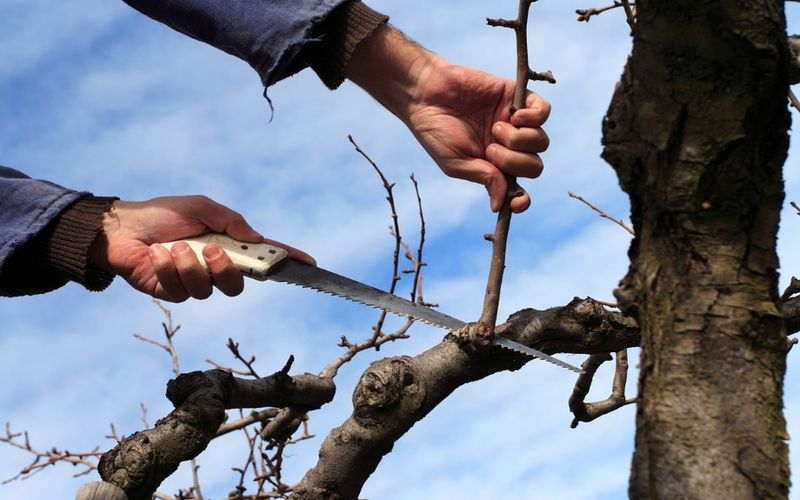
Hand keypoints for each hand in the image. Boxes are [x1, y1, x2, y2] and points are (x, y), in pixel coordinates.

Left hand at [88, 196, 313, 301]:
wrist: (120, 227)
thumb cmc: (162, 213)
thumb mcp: (201, 207)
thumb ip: (230, 221)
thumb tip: (256, 237)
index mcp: (227, 246)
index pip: (262, 257)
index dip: (286, 261)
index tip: (309, 262)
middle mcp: (213, 268)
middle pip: (237, 285)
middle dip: (226, 269)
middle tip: (211, 249)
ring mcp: (192, 282)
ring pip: (206, 288)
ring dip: (190, 265)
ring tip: (172, 246)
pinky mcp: (170, 292)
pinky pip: (179, 290)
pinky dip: (166, 267)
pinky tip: (155, 253)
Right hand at [345, 25, 549, 212]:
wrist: (425, 93)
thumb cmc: (435, 131)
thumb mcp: (455, 163)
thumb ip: (484, 179)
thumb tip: (501, 205)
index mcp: (493, 167)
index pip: (518, 189)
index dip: (522, 199)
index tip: (518, 201)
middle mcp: (508, 147)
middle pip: (534, 166)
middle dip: (515, 162)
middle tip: (490, 149)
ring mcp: (514, 122)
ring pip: (541, 141)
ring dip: (519, 140)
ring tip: (495, 128)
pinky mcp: (517, 97)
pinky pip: (544, 111)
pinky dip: (534, 117)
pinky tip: (514, 116)